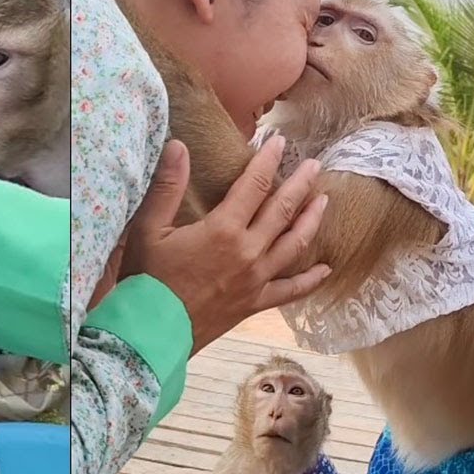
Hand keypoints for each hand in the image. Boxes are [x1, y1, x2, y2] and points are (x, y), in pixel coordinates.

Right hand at [119, 138, 330, 353]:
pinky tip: (326, 269)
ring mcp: (255, 279)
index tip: (281, 142)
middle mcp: (247, 252)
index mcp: (223, 229)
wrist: (151, 331)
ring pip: (294, 245)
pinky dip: (310, 280)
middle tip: (315, 165)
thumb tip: (178, 146)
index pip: (254, 185)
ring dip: (311, 221)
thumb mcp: (149, 228)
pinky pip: (290, 290)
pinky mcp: (255, 303)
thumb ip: (167, 186)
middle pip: (282, 211)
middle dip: (300, 184)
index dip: (268, 160)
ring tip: (324, 201)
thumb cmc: (147, 279)